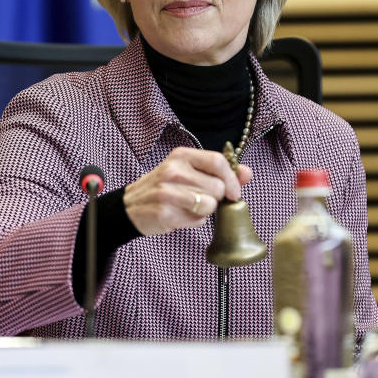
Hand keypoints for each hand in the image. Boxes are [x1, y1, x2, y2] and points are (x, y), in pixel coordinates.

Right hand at [122, 146, 252, 235]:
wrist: (130, 206)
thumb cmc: (164, 188)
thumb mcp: (188, 172)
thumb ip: (219, 171)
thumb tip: (247, 173)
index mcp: (181, 156)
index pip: (218, 161)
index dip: (232, 179)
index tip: (233, 192)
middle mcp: (173, 170)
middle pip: (217, 186)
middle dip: (216, 198)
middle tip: (201, 199)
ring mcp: (167, 190)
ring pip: (210, 205)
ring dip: (206, 211)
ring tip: (190, 208)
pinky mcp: (164, 211)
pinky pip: (197, 220)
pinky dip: (195, 222)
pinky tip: (181, 216)